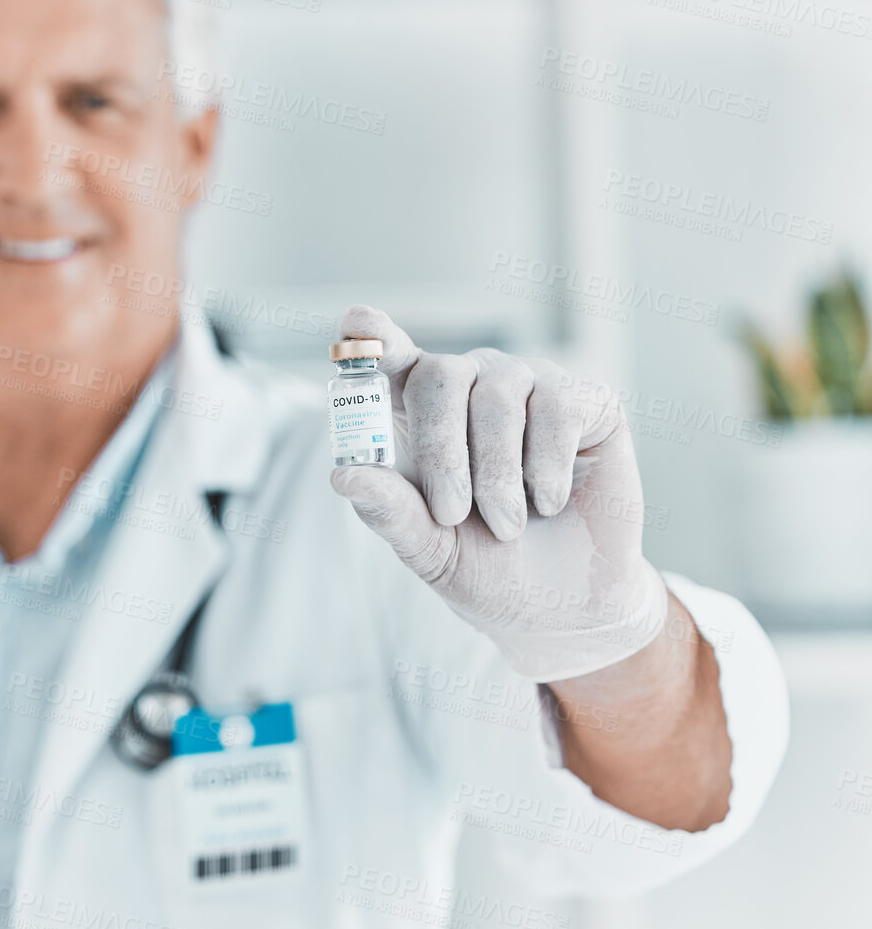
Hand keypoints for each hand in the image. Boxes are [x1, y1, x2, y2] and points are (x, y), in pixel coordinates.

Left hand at [328, 305, 667, 682]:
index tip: (359, 325)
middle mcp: (470, 385)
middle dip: (441, 450)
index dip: (375, 337)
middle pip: (439, 375)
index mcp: (418, 413)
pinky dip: (546, 465)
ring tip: (507, 525)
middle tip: (452, 513)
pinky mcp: (586, 399)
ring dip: (497, 474)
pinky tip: (548, 501)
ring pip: (497, 396)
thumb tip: (342, 475)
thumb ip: (388, 509)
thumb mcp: (428, 548)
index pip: (389, 356)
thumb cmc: (486, 567)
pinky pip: (556, 407)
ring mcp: (528, 385)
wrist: (563, 603)